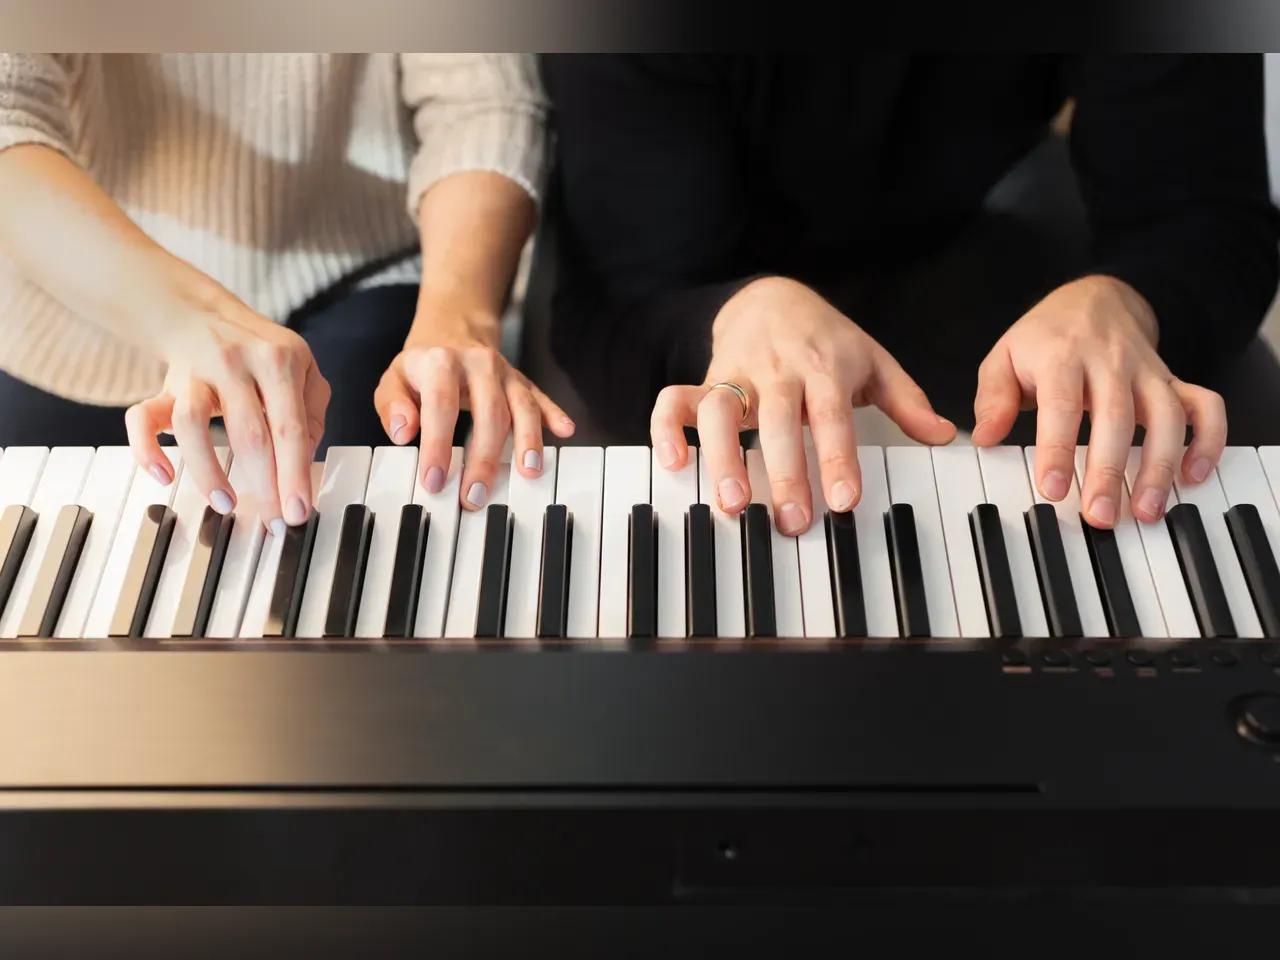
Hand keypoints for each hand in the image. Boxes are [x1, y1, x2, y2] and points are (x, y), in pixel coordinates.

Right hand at [126, 282, 329, 532]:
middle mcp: (235, 363)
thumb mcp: (302, 368)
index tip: (298, 512)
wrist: (202, 313)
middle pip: (248, 432)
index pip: (289, 426)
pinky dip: (146, 448)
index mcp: (278, 360)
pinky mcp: (162, 387)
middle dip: (263, 484)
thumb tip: (305, 460)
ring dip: (207, 469)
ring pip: (192, 423)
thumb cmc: (261, 352)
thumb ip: (313, 411)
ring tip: (224, 503)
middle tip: (272, 522)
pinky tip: (162, 476)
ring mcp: (194, 373)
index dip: (295, 473)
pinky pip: (141, 417)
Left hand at [374, 312, 574, 509]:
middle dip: (484, 457)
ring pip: (521, 405)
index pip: (440, 405)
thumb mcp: (394, 380)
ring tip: (529, 472)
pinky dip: (555, 414)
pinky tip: (565, 431)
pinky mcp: (523, 382)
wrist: (452, 333)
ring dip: (528, 440)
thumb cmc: (422, 368)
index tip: (434, 480)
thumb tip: (403, 432)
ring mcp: (505, 373)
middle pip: (489, 411)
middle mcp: (478, 364)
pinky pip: (541, 398)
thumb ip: (392, 405)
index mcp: (441, 362)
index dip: (438, 444)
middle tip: (475, 496)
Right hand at [650, 277, 955, 534]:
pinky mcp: (705, 378)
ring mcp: (737, 374)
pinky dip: (667, 428)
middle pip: (778, 420)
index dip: (837, 457)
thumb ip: (906, 400)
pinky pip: (675, 399)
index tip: (845, 499)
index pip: (832, 415)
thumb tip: (943, 435)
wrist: (770, 296)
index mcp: (825, 367)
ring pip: (720, 410)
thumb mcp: (871, 361)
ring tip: (732, 503)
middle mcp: (778, 370)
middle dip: (784, 471)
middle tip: (791, 520)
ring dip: (722, 456)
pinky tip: (674, 464)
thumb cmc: (825, 339)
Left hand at [972, 275, 1225, 527]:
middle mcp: (1110, 362)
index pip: (1061, 405)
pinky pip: (1205, 406)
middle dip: (1109, 470)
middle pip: (1116, 417)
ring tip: (1146, 510)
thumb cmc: (1044, 340)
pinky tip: (1195, 475)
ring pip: (1167, 417)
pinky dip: (1208, 439)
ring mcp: (1147, 371)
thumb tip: (985, 438)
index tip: (1052, 489)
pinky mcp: (1173, 381)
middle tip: (1099, 516)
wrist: (1095, 298)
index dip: (1058, 449)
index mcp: (1062, 356)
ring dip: (1160, 466)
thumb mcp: (1004, 358)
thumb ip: (994, 398)